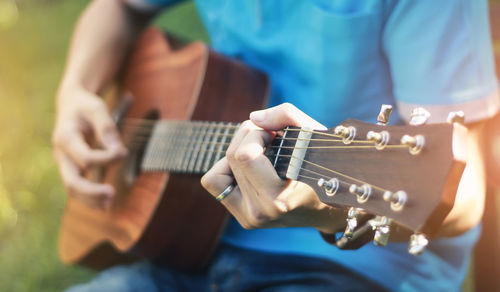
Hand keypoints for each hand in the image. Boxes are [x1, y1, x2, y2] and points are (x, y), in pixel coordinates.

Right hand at [52, 87, 126, 209]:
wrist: (71, 104)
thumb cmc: (85, 105)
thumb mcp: (97, 108)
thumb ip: (106, 127)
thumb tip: (117, 149)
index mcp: (65, 137)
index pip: (85, 158)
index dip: (106, 159)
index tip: (123, 152)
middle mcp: (61, 154)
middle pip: (71, 181)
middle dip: (91, 191)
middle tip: (112, 193)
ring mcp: (65, 163)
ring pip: (72, 189)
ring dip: (91, 199)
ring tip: (110, 204)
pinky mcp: (71, 168)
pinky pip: (77, 188)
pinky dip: (89, 198)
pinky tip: (104, 205)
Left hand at [201, 103, 346, 232]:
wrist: (332, 206)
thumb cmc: (323, 165)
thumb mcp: (313, 134)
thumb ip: (286, 115)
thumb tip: (252, 118)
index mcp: (278, 199)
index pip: (245, 155)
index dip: (258, 134)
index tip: (276, 135)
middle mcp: (260, 213)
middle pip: (232, 157)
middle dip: (249, 137)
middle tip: (272, 139)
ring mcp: (250, 219)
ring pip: (218, 169)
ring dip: (239, 151)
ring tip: (262, 155)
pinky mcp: (243, 218)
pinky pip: (214, 182)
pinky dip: (226, 169)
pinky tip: (249, 169)